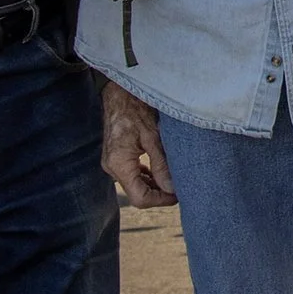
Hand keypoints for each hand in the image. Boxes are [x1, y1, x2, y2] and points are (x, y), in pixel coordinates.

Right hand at [101, 82, 176, 208]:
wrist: (119, 93)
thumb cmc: (136, 109)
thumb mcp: (153, 136)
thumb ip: (161, 165)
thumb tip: (172, 189)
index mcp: (120, 164)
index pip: (140, 198)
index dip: (160, 201)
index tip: (178, 196)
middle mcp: (112, 168)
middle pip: (137, 194)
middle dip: (159, 194)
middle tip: (180, 188)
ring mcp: (112, 163)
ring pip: (135, 185)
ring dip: (153, 186)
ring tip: (173, 180)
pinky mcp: (115, 158)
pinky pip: (131, 175)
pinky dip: (146, 177)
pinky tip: (159, 172)